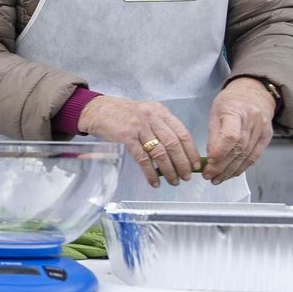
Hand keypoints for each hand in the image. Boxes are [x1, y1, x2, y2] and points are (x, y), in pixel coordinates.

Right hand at [77, 96, 199, 186]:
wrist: (96, 110)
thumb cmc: (122, 114)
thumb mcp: (146, 113)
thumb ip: (161, 126)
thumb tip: (177, 150)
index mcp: (160, 111)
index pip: (182, 133)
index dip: (191, 151)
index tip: (195, 164)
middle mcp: (152, 117)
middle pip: (173, 144)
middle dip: (182, 163)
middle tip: (186, 176)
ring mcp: (138, 126)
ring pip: (160, 152)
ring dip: (169, 170)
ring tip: (173, 181)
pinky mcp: (125, 136)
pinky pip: (142, 158)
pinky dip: (150, 172)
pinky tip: (154, 181)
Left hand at [203, 78, 275, 183]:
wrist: (255, 93)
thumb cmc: (230, 103)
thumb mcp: (215, 112)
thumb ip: (213, 134)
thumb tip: (210, 158)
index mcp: (235, 111)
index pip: (230, 136)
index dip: (220, 152)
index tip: (209, 163)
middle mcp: (252, 120)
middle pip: (238, 149)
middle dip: (222, 166)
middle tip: (209, 176)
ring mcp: (263, 128)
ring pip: (247, 155)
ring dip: (231, 171)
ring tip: (217, 179)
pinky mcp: (268, 136)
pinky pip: (255, 156)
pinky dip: (243, 167)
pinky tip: (231, 174)